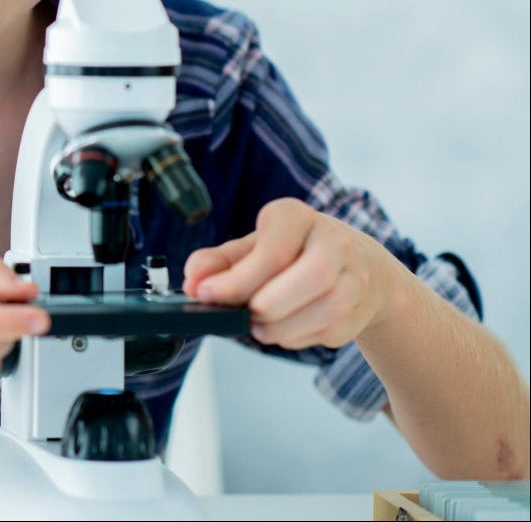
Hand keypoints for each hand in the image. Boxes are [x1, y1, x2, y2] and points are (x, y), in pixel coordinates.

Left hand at [183, 198, 409, 349]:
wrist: (356, 267)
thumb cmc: (291, 254)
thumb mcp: (250, 248)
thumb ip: (217, 262)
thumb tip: (192, 281)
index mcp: (296, 217)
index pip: (274, 250)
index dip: (237, 279)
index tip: (206, 295)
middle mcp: (334, 241)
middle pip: (313, 276)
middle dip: (268, 305)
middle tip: (241, 316)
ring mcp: (355, 275)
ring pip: (328, 308)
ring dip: (283, 327)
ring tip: (259, 326)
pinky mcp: (361, 307)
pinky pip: (330, 330)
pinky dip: (297, 337)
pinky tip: (284, 329)